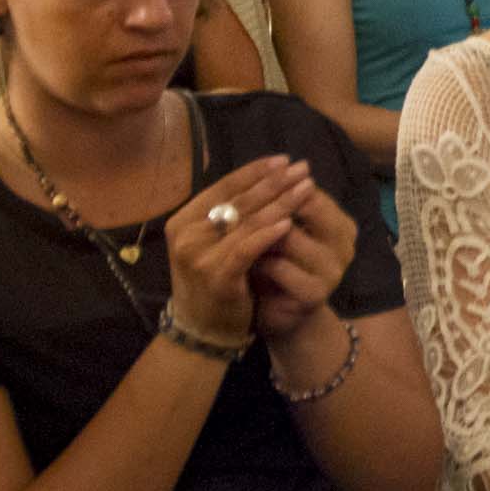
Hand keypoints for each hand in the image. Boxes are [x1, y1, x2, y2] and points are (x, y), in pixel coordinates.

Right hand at [163, 155, 312, 344]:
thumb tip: (266, 179)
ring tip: (306, 188)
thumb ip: (230, 216)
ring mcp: (199, 257)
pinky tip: (289, 223)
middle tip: (302, 168)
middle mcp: (186, 236)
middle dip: (274, 182)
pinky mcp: (217, 277)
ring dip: (280, 202)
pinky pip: (246, 249)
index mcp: (183, 221)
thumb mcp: (213, 243)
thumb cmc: (213, 280)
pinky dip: (268, 234)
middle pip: (238, 200)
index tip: (284, 160)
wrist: (202, 329)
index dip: (255, 172)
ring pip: (246, 221)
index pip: (223, 188)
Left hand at [247, 180, 359, 342]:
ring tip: (235, 227)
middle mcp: (345, 245)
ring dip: (261, 233)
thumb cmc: (276, 265)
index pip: (312, 191)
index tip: (253, 175)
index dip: (282, 182)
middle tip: (242, 197)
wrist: (279, 314)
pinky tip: (246, 261)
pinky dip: (261, 263)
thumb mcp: (281, 232)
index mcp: (340, 225)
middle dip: (274, 201)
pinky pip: (282, 269)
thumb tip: (266, 168)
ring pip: (291, 237)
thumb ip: (281, 207)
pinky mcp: (315, 294)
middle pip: (309, 208)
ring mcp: (333, 271)